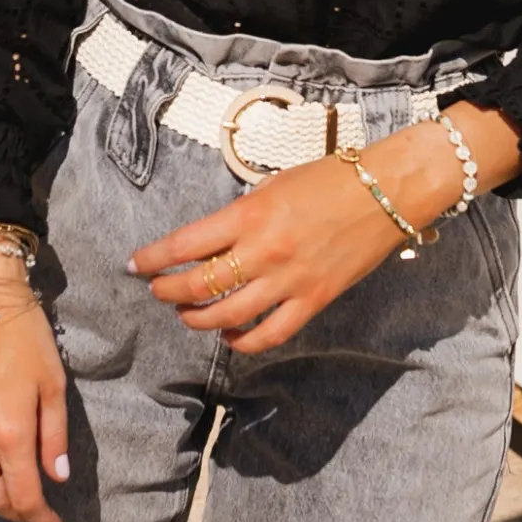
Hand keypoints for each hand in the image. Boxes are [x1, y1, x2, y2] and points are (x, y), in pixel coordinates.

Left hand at [131, 104, 521, 353]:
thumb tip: (207, 244)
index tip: (136, 265)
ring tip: (187, 315)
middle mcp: (264, 251)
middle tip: (158, 291)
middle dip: (168, 293)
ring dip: (198, 320)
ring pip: (227, 316)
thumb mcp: (272, 185)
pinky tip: (229, 337)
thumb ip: (238, 217)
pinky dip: (242, 342)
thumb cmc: (328, 179)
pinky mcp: (313, 300)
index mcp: (249, 215)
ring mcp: (289, 280)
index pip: (184, 245)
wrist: (385, 192)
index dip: (153, 259)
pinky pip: (269, 334)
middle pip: (199, 286)